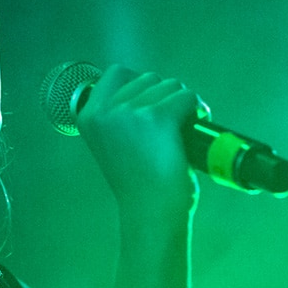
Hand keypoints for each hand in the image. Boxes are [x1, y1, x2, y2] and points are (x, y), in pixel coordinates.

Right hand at [76, 64, 204, 214]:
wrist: (151, 213)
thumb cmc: (139, 185)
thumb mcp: (115, 145)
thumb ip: (120, 118)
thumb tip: (149, 89)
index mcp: (89, 117)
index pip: (116, 73)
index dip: (140, 85)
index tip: (151, 105)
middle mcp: (106, 111)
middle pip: (147, 77)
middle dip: (164, 95)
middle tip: (172, 123)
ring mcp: (130, 112)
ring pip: (170, 85)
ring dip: (182, 102)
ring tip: (184, 129)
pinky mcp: (158, 117)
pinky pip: (187, 97)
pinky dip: (198, 109)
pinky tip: (197, 126)